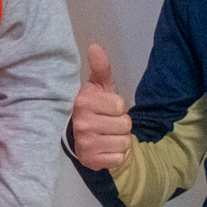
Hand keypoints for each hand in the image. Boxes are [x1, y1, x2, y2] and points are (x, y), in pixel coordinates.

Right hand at [70, 44, 131, 170]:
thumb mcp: (98, 87)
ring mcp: (85, 143)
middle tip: (109, 124)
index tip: (107, 109)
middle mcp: (82, 123)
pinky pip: (118, 158)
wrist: (82, 138)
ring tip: (109, 136)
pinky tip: (106, 149)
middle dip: (121, 125)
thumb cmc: (95, 108)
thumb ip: (100, 68)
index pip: (119, 106)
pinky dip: (116, 155)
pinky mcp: (90, 160)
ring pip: (124, 142)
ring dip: (120, 140)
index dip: (118, 108)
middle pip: (124, 124)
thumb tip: (95, 46)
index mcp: (83, 102)